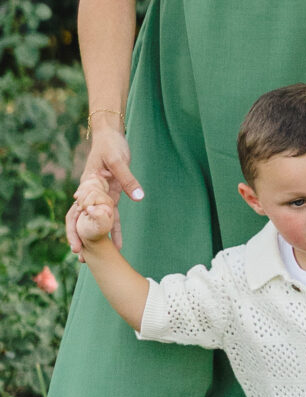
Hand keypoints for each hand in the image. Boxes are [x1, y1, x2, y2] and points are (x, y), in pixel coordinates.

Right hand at [67, 125, 142, 255]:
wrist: (111, 136)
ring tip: (92, 261)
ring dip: (94, 240)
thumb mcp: (118, 161)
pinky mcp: (110, 197)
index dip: (76, 227)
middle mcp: (90, 194)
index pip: (78, 210)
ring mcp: (99, 197)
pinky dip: (113, 230)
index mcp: (87, 186)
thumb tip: (138, 197)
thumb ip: (128, 179)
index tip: (78, 242)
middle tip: (79, 255)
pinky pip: (111, 216)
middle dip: (78, 238)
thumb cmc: (111, 146)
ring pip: (94, 222)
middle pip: (80, 219)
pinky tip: (118, 245)